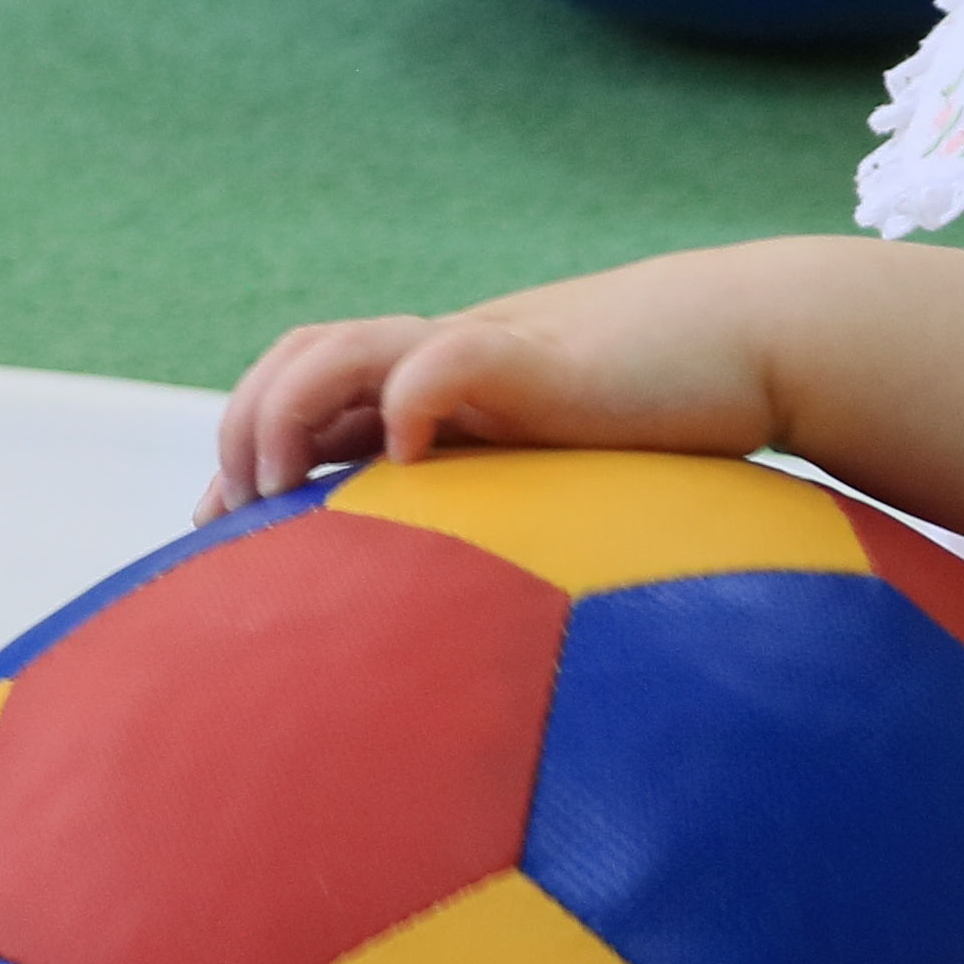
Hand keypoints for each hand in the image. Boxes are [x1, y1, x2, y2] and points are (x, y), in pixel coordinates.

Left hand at [198, 251, 820, 514]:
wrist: (748, 339)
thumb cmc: (659, 424)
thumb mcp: (560, 476)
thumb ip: (496, 518)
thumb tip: (458, 624)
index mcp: (433, 390)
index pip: (299, 397)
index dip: (241, 455)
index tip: (215, 530)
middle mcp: (437, 363)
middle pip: (291, 365)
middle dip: (243, 439)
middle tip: (246, 522)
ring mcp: (477, 352)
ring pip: (331, 353)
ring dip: (284, 418)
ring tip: (286, 493)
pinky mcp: (526, 357)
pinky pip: (437, 364)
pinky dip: (401, 409)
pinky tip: (407, 462)